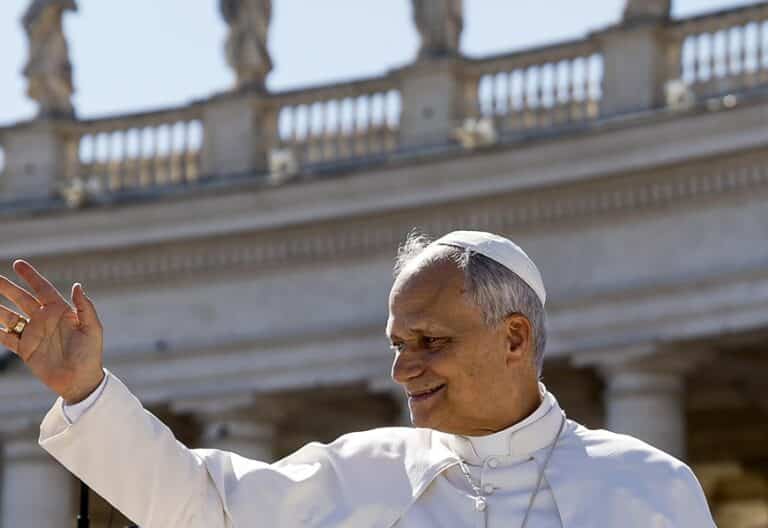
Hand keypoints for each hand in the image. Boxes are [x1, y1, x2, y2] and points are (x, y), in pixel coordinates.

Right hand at [0, 260, 103, 403]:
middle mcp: (44, 319)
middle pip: (21, 299)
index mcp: (61, 311)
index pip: (42, 289)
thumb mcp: (92, 329)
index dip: (31, 276)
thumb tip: (77, 285)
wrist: (80, 380)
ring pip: (10, 316)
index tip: (18, 263)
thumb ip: (85, 307)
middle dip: (7, 288)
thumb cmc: (90, 354)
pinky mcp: (25, 349)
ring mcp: (33, 334)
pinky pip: (6, 336)